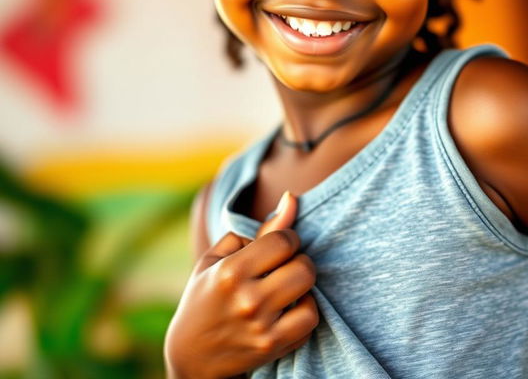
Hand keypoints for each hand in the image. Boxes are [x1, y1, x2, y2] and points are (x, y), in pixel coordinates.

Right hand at [165, 191, 318, 378]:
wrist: (191, 355)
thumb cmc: (207, 294)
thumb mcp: (223, 256)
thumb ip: (261, 228)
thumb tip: (292, 198)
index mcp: (231, 271)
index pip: (283, 240)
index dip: (289, 238)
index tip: (281, 245)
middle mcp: (247, 299)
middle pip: (302, 267)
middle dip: (299, 260)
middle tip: (285, 265)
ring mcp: (261, 326)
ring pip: (309, 293)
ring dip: (304, 286)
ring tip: (288, 286)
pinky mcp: (272, 347)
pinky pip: (310, 321)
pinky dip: (305, 311)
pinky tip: (290, 308)